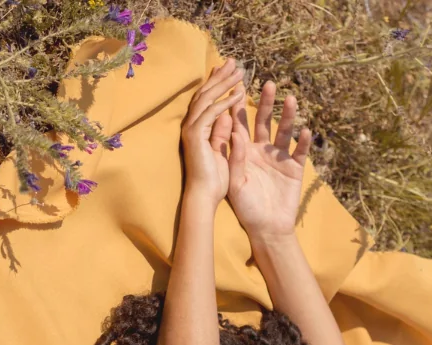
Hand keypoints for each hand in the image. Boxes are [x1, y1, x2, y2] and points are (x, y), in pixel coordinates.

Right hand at [180, 57, 246, 211]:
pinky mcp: (196, 135)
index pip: (207, 99)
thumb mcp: (220, 151)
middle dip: (220, 76)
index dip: (218, 83)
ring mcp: (192, 129)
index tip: (230, 71)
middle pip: (206, 93)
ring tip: (239, 72)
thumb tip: (227, 116)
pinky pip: (212, 113)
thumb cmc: (212, 180)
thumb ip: (221, 133)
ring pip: (208, 98)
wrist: (204, 197)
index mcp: (198, 128)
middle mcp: (192, 125)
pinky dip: (225, 103)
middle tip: (235, 62)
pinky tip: (239, 95)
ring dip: (224, 84)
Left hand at [227, 79, 311, 243]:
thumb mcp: (236, 184)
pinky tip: (305, 131)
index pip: (240, 125)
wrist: (268, 229)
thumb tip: (234, 132)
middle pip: (263, 122)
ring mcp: (279, 158)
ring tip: (291, 99)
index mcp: (244, 153)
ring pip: (284, 132)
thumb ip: (235, 158)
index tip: (237, 87)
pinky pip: (300, 152)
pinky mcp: (295, 169)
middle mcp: (262, 151)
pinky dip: (302, 142)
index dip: (238, 107)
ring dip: (287, 116)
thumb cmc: (247, 209)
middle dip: (266, 103)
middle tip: (268, 84)